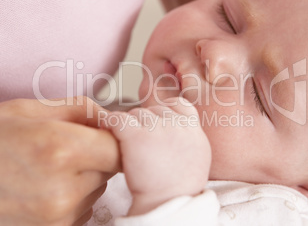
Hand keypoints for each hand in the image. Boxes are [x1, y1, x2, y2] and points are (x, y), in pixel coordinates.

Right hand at [0, 97, 119, 225]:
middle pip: (111, 171)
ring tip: (49, 169)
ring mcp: (56, 218)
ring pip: (97, 192)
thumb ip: (79, 110)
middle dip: (98, 157)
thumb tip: (109, 118)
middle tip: (69, 148)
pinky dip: (72, 199)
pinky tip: (44, 188)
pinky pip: (81, 212)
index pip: (119, 149)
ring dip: (85, 179)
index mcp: (60, 149)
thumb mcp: (27, 110)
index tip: (106, 134)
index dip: (115, 139)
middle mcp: (63, 189)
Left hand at [104, 97, 210, 214]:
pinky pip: (117, 118)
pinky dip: (110, 123)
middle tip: (142, 145)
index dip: (164, 112)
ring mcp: (157, 127)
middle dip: (145, 123)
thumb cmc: (177, 188)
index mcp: (193, 129)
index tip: (156, 126)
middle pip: (154, 110)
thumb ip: (188, 136)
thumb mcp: (197, 156)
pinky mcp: (136, 134)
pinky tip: (110, 133)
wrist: (166, 204)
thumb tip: (176, 124)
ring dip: (130, 126)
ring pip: (136, 113)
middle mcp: (177, 124)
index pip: (178, 104)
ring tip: (130, 148)